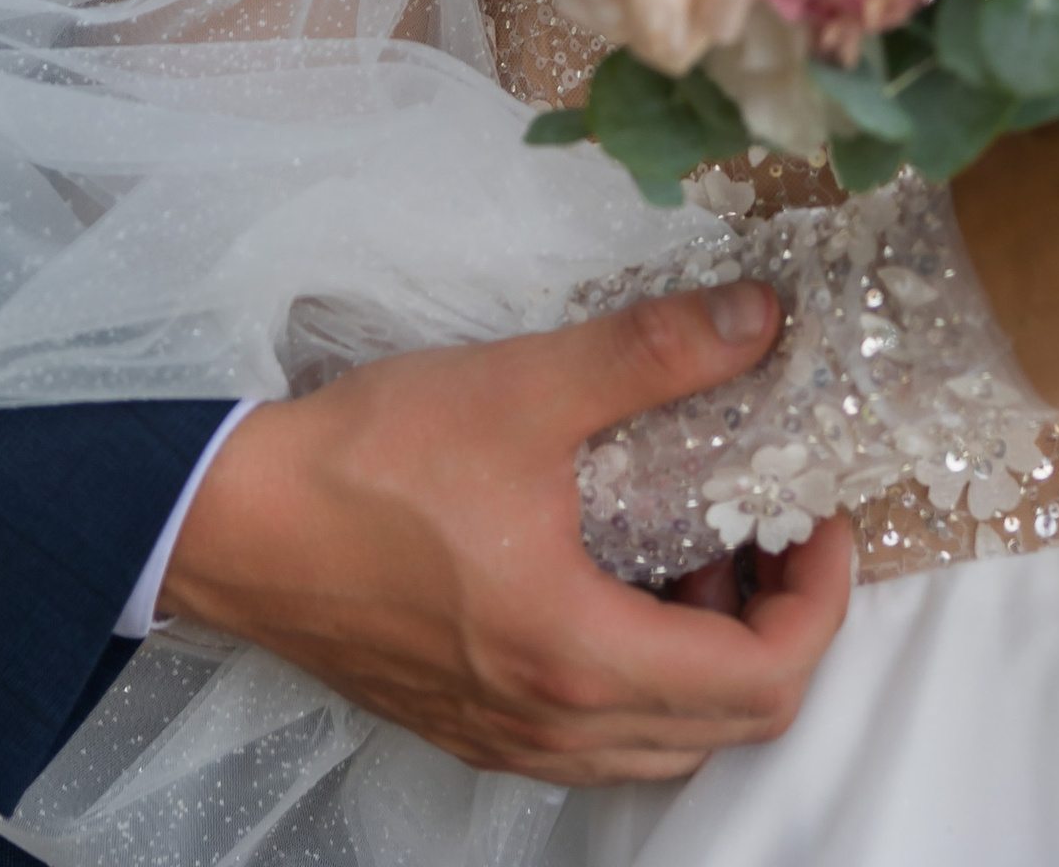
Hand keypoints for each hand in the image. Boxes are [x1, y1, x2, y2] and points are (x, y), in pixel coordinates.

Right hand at [158, 284, 852, 781]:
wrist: (234, 527)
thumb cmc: (368, 465)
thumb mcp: (525, 387)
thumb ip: (652, 353)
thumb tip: (759, 319)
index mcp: (582, 658)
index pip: (765, 680)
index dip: (823, 600)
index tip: (824, 519)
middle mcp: (555, 725)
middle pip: (731, 724)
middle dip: (779, 623)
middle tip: (775, 525)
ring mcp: (510, 737)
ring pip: (666, 739)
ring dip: (711, 653)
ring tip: (701, 544)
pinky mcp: (470, 722)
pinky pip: (600, 731)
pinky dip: (643, 669)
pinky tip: (617, 573)